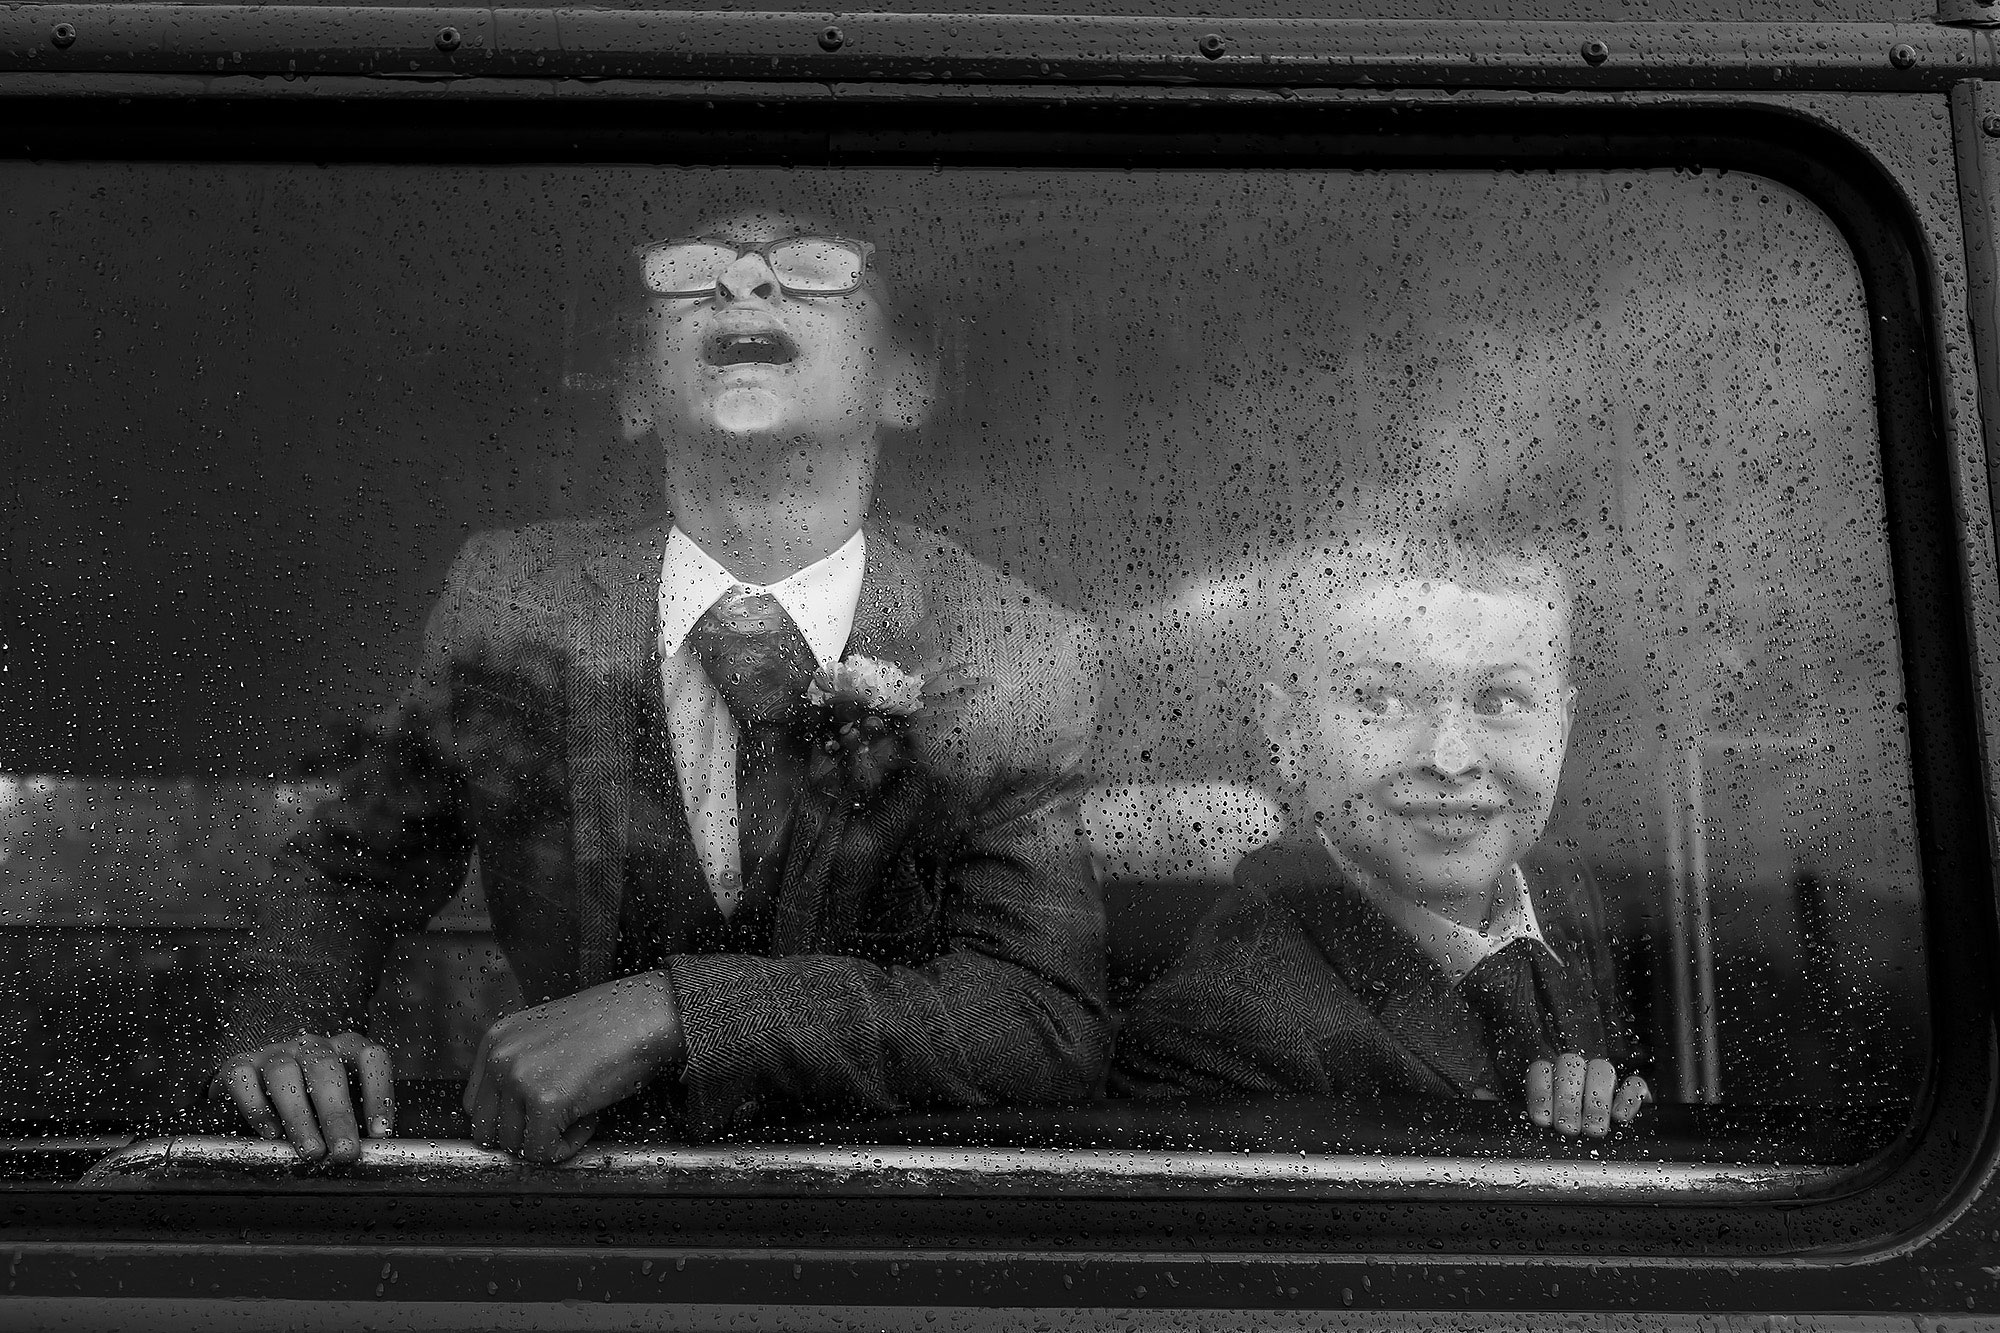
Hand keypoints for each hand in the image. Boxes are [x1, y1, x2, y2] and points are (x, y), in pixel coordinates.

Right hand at [214, 1032, 394, 1164]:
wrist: (255, 1089)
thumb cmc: (310, 1105)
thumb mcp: (338, 1111)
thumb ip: (354, 1125)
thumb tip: (370, 1156)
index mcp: (344, 1051)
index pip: (371, 1058)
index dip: (379, 1092)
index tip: (380, 1133)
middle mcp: (311, 1047)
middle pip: (326, 1069)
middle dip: (338, 1115)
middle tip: (345, 1152)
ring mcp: (273, 1053)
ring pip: (285, 1074)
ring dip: (299, 1116)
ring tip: (311, 1152)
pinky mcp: (238, 1066)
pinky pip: (244, 1079)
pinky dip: (257, 1107)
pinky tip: (270, 1134)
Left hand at [463, 971, 684, 1163]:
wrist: (648, 1013)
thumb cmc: (610, 1023)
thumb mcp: (547, 1036)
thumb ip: (523, 1067)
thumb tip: (516, 1117)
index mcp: (496, 1039)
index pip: (477, 1104)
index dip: (510, 1118)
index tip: (537, 1116)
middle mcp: (499, 1057)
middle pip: (488, 1130)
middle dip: (524, 1134)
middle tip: (560, 1119)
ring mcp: (519, 1079)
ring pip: (515, 1145)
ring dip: (549, 1139)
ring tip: (580, 1111)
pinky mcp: (546, 1101)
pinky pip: (543, 1151)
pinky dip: (567, 1146)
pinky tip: (589, 1118)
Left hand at [1526, 1053, 1650, 1136]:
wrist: (1611, 1140)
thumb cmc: (1573, 1132)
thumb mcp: (1554, 1126)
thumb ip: (1546, 1121)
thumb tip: (1540, 1126)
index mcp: (1552, 1076)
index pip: (1541, 1070)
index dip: (1540, 1094)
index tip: (1542, 1119)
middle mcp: (1578, 1070)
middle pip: (1571, 1069)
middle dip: (1568, 1101)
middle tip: (1568, 1129)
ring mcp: (1607, 1076)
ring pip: (1602, 1070)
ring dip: (1596, 1102)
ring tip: (1593, 1129)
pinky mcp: (1636, 1088)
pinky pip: (1635, 1084)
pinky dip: (1628, 1099)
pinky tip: (1620, 1117)